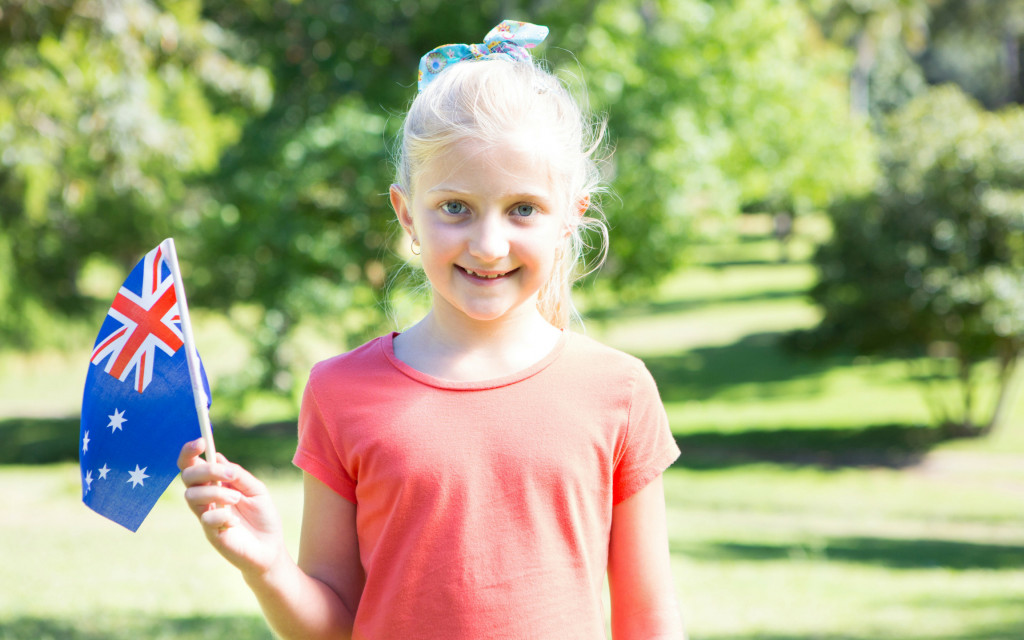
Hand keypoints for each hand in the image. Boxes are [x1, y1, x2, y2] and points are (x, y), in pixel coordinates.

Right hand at [178, 438, 286, 577]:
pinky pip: (206, 519)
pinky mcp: (211, 534)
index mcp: (214, 484)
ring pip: (192, 496)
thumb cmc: (262, 517)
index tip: (201, 441)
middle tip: (230, 475)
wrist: (271, 547)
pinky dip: (222, 516)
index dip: (189, 452)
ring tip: (237, 499)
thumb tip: (216, 456)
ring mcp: (206, 516)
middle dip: (206, 470)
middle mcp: (206, 499)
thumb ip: (238, 474)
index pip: (191, 465)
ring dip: (216, 493)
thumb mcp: (256, 489)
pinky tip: (235, 522)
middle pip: (187, 477)